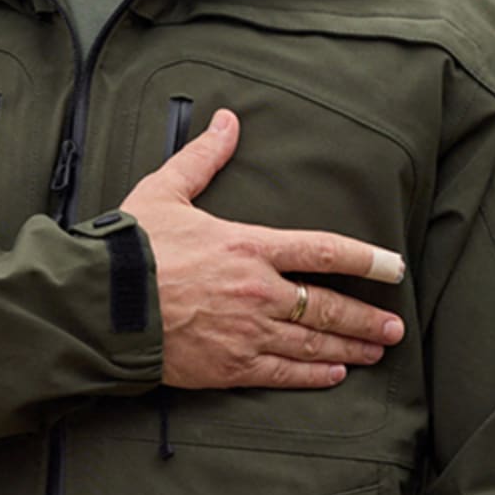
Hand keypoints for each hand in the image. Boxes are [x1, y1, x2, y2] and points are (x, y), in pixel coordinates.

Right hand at [118, 107, 405, 388]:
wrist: (98, 306)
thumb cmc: (131, 248)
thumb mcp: (167, 191)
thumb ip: (204, 158)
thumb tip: (226, 120)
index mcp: (249, 245)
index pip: (323, 251)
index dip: (366, 258)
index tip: (395, 266)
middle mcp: (258, 291)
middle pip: (328, 305)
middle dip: (367, 316)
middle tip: (396, 325)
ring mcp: (246, 332)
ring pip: (312, 342)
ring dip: (350, 346)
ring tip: (377, 349)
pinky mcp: (228, 366)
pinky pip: (282, 373)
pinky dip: (312, 375)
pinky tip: (334, 374)